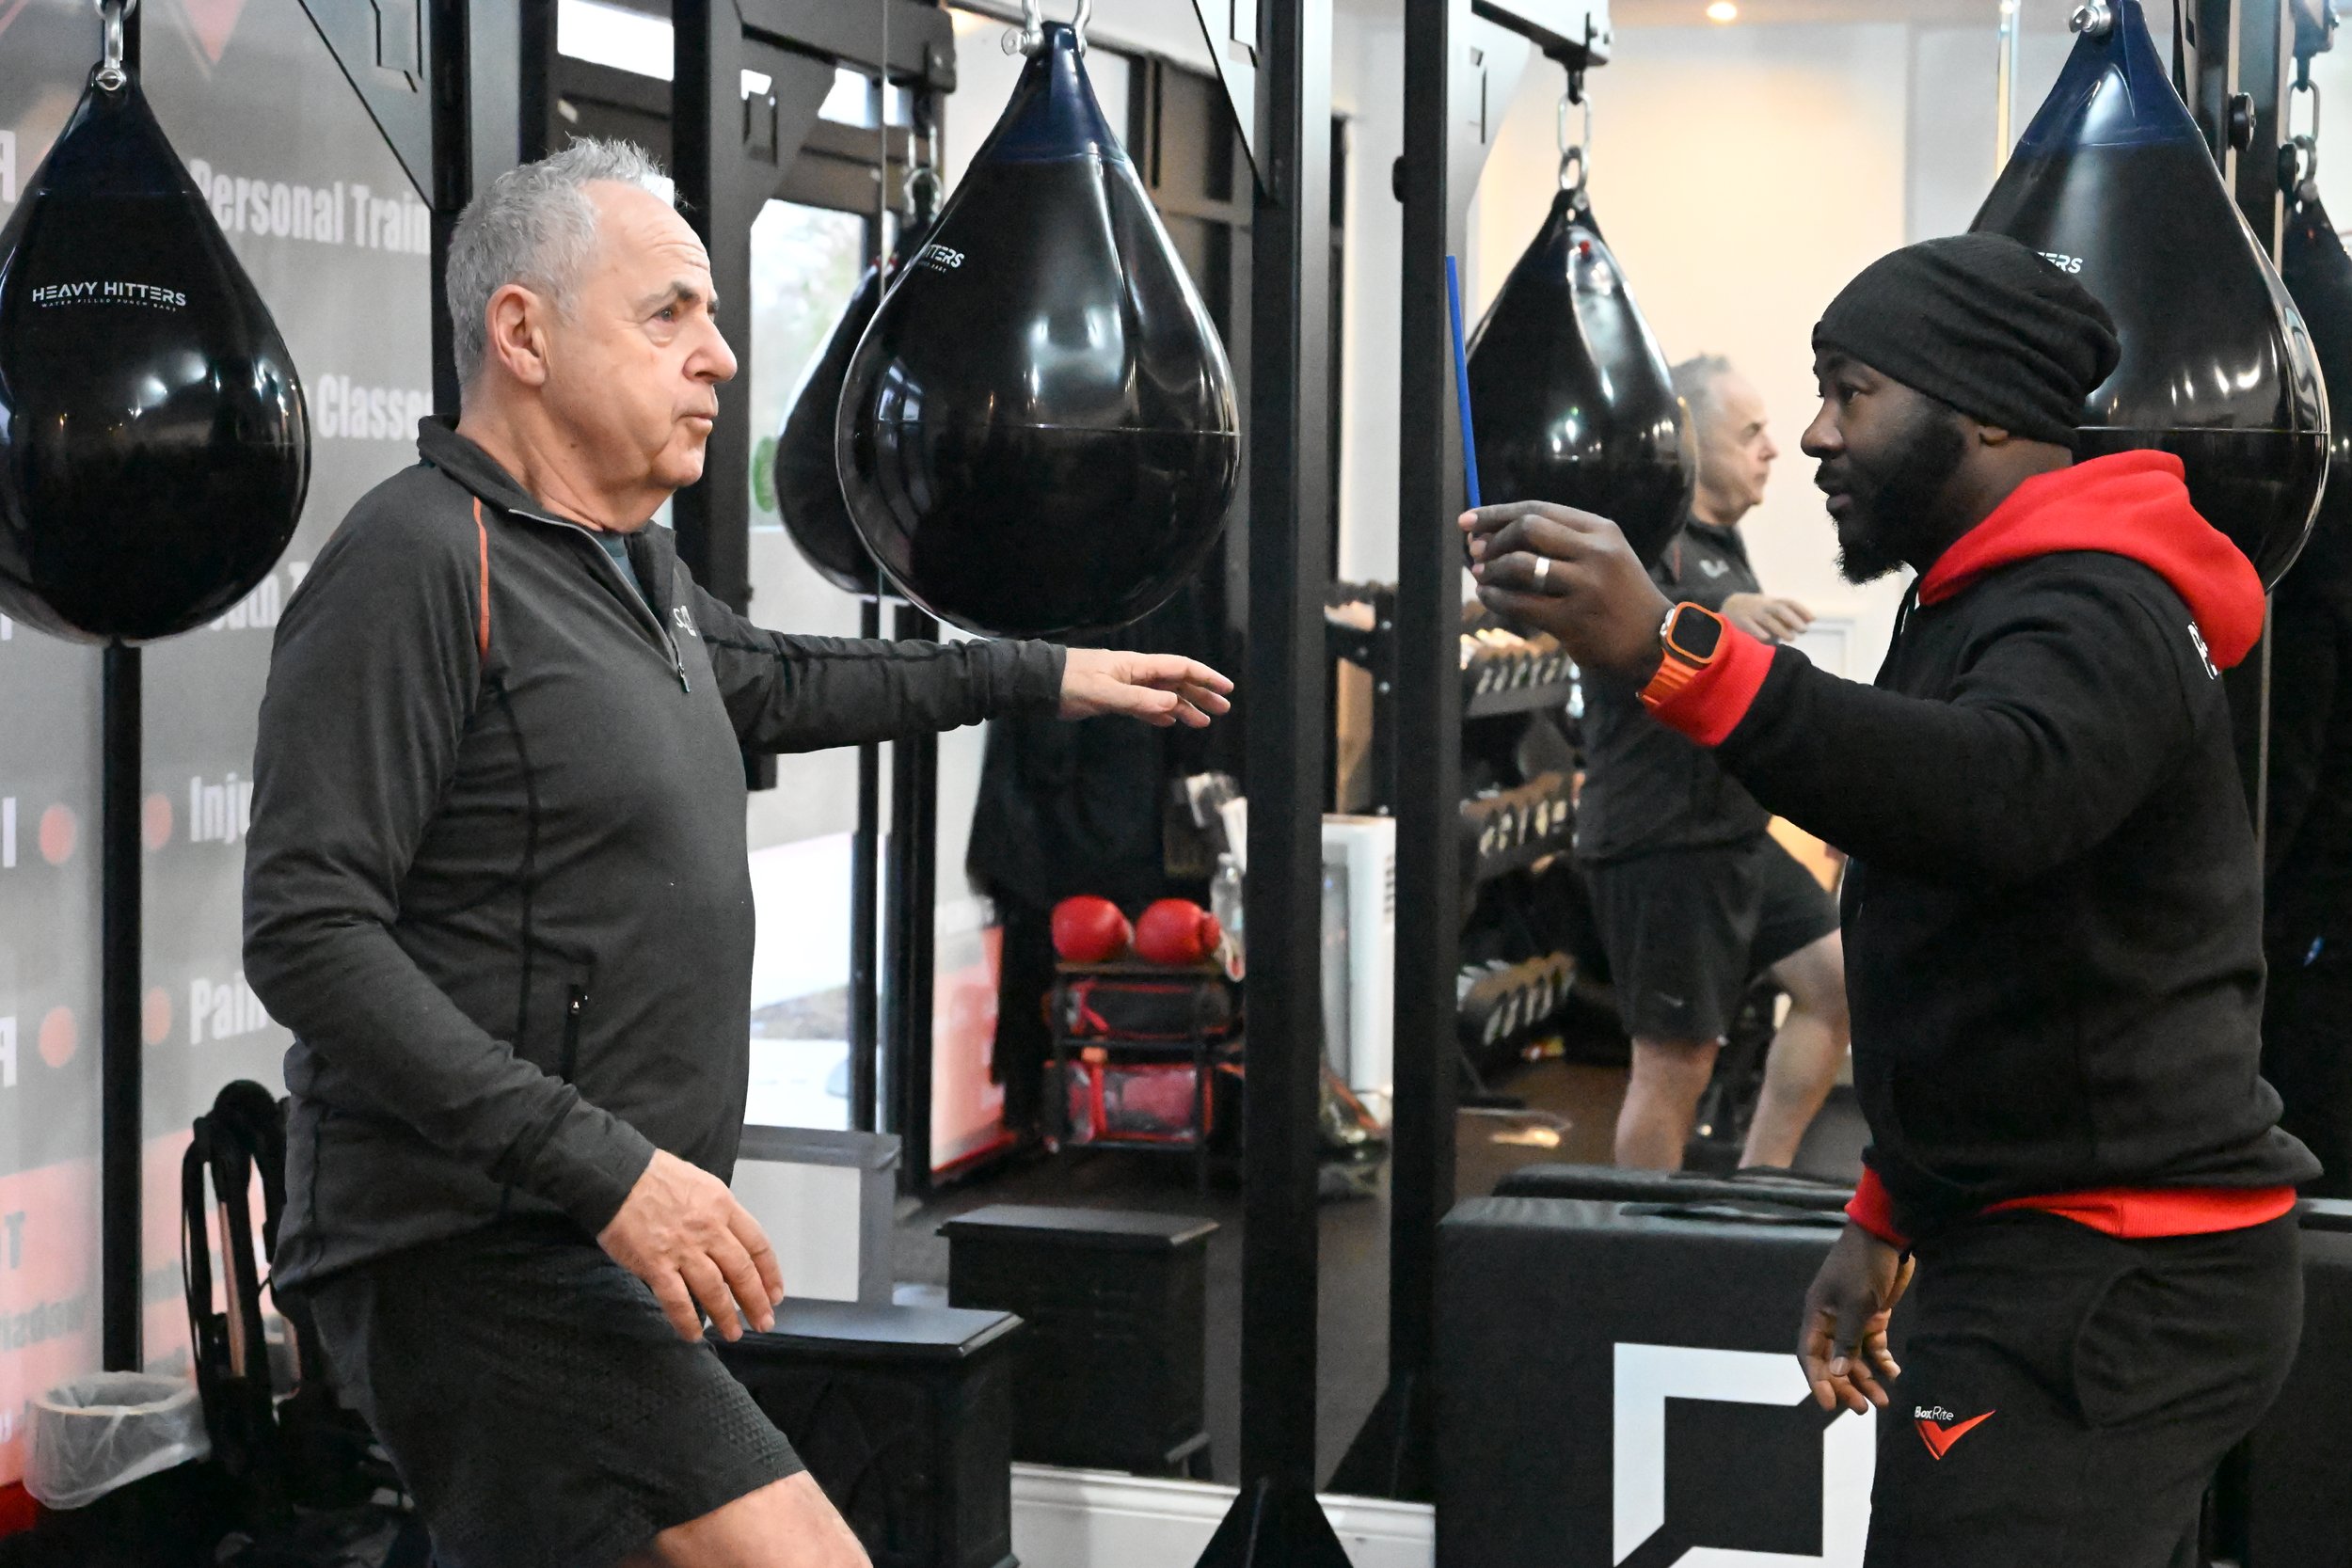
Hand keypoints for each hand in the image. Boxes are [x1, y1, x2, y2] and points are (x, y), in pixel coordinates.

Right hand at [598, 1149, 783, 1342]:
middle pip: (742, 1272)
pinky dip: (687, 1321)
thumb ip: (718, 1213)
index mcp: (724, 1206)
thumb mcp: (701, 1184)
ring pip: (714, 1289)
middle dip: (756, 1301)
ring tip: (734, 1333)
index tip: (775, 1294)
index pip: (758, 1245)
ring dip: (726, 1315)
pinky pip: (677, 1299)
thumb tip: (729, 1240)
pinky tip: (695, 1334)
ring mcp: (683, 1248)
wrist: (616, 1175)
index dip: (770, 1274)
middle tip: (763, 1322)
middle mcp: (709, 1229)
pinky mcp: (655, 1264)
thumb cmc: (655, 1176)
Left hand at [1060, 648, 1233, 727]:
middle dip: (1201, 694)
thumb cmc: (1068, 683)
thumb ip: (1138, 700)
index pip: (1179, 668)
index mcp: (1136, 666)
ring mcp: (1125, 685)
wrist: (1038, 684)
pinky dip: (1159, 713)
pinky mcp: (1113, 699)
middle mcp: (1135, 674)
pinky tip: (1169, 721)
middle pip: (1176, 682)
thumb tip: (1172, 705)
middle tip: (1223, 709)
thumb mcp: (1104, 693)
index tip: (1226, 689)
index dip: (1205, 677)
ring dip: (1184, 706)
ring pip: (1162, 695)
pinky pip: (1144, 706)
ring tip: (1203, 722)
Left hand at [1460, 503, 1672, 682]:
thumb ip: (1561, 541)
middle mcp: (1595, 552)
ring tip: (1481, 575)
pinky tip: (1489, 597)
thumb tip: (1494, 533)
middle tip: (1476, 550)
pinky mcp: (1573, 620)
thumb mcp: (1603, 555)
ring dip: (1492, 569)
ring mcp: (1585, 586)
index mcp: (1600, 530)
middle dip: (1494, 537)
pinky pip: (1521, 604)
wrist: (1652, 640)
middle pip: (1528, 527)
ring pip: (1521, 564)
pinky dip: (1496, 599)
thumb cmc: (1618, 594)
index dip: (1497, 512)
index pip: (1539, 508)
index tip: (1467, 519)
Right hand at [1721, 593, 1813, 642]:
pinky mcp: (1740, 621)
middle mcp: (1762, 606)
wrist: (1727, 605)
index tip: (1812, 619)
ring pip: (1767, 619)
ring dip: (1781, 629)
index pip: (1788, 603)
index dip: (1801, 610)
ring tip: (1792, 639)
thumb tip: (1807, 623)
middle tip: (1804, 630)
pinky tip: (1768, 639)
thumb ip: (1786, 616)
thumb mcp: (1770, 609)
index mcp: (1771, 602)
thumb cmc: (1755, 611)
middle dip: (1793, 619)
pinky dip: (1759, 632)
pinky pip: (1751, 627)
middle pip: (1779, 609)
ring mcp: (1751, 613)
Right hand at [1797, 1222, 1914, 1412]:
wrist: (1887, 1235)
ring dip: (1866, 1379)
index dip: (1817, 1381)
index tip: (1828, 1404)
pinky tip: (1894, 1373)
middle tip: (1861, 1409)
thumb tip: (1837, 1373)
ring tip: (1882, 1401)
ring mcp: (1852, 1317)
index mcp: (1817, 1314)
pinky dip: (1882, 1361)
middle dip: (1846, 1386)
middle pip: (1833, 1361)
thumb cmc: (1865, 1265)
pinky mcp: (1873, 1314)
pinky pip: (1873, 1345)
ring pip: (1855, 1357)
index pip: (1810, 1355)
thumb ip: (1848, 1339)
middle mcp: (1831, 1319)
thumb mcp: (1857, 1303)